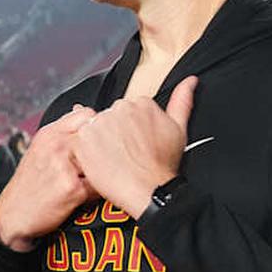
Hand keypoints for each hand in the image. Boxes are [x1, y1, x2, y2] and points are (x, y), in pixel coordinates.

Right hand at [0, 110, 98, 251]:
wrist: (13, 214)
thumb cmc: (29, 183)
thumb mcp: (39, 149)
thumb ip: (61, 131)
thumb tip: (81, 109)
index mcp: (49, 134)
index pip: (86, 114)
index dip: (97, 126)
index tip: (99, 138)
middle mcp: (56, 146)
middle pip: (98, 136)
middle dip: (105, 149)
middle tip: (103, 161)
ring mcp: (65, 167)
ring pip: (102, 161)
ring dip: (102, 171)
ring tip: (93, 180)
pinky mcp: (73, 189)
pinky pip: (99, 186)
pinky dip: (97, 192)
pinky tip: (84, 197)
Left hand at [72, 77, 196, 218]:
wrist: (149, 190)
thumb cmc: (163, 165)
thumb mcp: (179, 129)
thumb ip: (182, 100)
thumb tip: (190, 81)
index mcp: (140, 102)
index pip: (127, 110)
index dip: (130, 129)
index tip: (135, 142)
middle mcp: (119, 108)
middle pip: (110, 117)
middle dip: (115, 133)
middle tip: (125, 152)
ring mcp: (101, 122)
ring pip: (95, 127)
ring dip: (101, 141)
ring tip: (114, 158)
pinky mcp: (86, 138)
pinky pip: (81, 140)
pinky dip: (89, 151)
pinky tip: (102, 161)